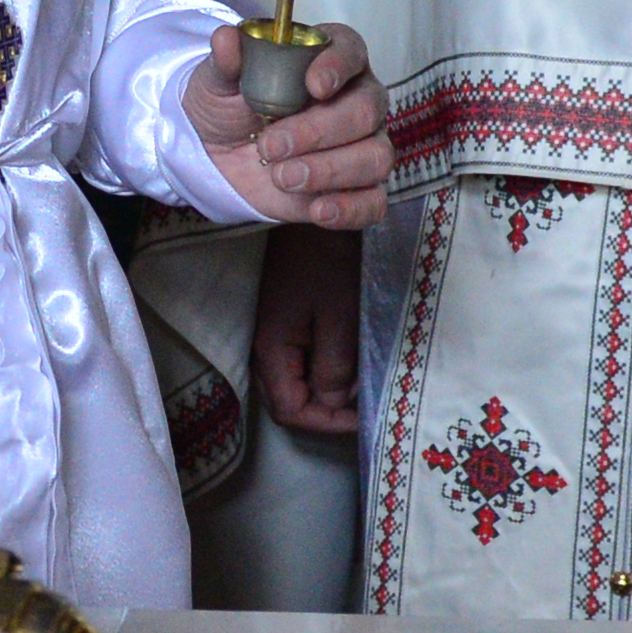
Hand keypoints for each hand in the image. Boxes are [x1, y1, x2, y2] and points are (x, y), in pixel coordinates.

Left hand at [193, 18, 389, 229]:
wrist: (217, 155)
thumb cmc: (229, 107)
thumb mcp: (218, 82)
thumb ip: (226, 62)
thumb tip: (225, 37)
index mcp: (329, 61)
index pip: (351, 50)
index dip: (338, 66)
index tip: (314, 85)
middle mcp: (356, 99)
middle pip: (366, 109)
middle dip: (319, 130)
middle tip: (271, 145)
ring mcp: (361, 145)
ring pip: (375, 156)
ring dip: (329, 170)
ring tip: (281, 177)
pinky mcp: (355, 188)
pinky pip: (374, 202)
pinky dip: (350, 208)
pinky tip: (319, 209)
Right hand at [252, 220, 364, 438]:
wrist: (315, 209)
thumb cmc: (328, 259)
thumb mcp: (339, 315)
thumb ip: (334, 366)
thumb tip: (333, 403)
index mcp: (272, 349)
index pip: (291, 411)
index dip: (327, 423)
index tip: (364, 419)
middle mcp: (265, 348)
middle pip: (290, 401)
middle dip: (328, 410)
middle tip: (367, 404)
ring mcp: (273, 334)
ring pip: (296, 381)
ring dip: (329, 389)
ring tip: (365, 381)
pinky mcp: (285, 321)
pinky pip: (301, 360)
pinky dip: (326, 368)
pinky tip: (352, 358)